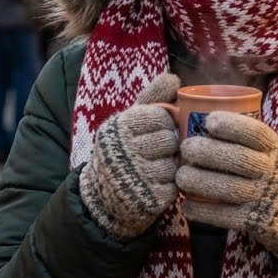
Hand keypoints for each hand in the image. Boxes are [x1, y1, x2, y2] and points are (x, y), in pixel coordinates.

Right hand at [79, 73, 180, 238]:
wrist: (103, 194)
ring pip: (173, 164)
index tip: (159, 129)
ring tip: (156, 167)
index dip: (165, 123)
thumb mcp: (130, 120)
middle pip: (169, 140)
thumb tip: (173, 78)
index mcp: (120, 126)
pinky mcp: (148, 199)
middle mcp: (124, 150)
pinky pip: (174, 186)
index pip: (161, 116)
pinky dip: (170, 185)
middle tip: (159, 150)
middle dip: (169, 145)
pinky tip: (156, 183)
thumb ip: (152, 97)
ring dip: (170, 166)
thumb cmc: (123, 149)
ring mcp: (136, 177)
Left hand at [177, 111, 277, 264]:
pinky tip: (187, 206)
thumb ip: (248, 140)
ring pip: (229, 188)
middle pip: (238, 159)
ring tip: (181, 176)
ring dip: (200, 181)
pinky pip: (225, 216)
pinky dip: (203, 211)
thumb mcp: (275, 151)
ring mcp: (263, 198)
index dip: (231, 125)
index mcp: (275, 149)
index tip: (209, 121)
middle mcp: (271, 171)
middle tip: (185, 148)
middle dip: (207, 151)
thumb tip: (201, 119)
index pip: (255, 133)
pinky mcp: (254, 222)